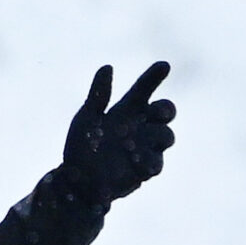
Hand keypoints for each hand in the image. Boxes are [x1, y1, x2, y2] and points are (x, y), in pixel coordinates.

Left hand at [62, 62, 175, 200]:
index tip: (164, 65)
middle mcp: (141, 125)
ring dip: (158, 136)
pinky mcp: (147, 168)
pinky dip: (149, 161)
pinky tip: (136, 161)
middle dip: (166, 109)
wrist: (78, 180)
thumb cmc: (82, 145)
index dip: (155, 76)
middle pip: (166, 111)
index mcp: (127, 109)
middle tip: (159, 112)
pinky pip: (156, 162)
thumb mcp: (87, 118)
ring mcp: (147, 146)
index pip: (144, 89)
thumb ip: (98, 95)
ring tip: (138, 141)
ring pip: (167, 135)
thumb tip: (107, 67)